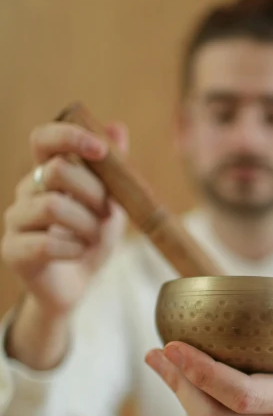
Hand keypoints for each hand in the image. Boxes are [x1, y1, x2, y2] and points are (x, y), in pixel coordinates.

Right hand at [1, 120, 127, 317]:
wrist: (76, 287)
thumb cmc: (90, 241)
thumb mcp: (110, 204)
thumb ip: (113, 170)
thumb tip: (118, 127)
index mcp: (47, 174)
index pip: (44, 139)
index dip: (70, 137)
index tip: (101, 151)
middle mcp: (26, 191)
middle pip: (57, 170)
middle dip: (94, 192)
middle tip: (108, 213)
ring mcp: (16, 220)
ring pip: (52, 206)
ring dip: (86, 224)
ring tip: (94, 237)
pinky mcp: (12, 250)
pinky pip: (45, 242)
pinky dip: (73, 248)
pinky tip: (80, 252)